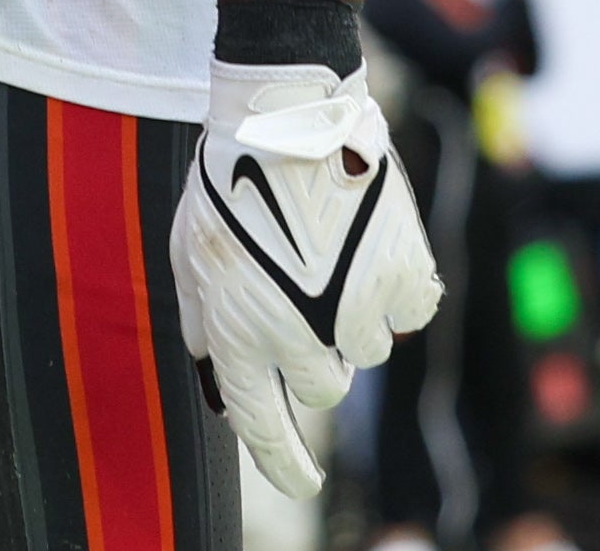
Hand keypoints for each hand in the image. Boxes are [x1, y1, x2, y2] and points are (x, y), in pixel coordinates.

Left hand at [171, 62, 443, 501]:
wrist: (286, 115)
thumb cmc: (228, 178)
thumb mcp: (191, 255)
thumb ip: (203, 325)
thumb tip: (220, 381)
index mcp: (239, 335)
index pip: (263, 429)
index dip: (284, 465)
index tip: (302, 484)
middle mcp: (299, 335)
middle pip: (322, 388)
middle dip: (313, 355)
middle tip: (304, 297)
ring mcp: (356, 310)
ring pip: (367, 353)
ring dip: (351, 319)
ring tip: (331, 254)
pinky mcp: (403, 276)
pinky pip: (407, 315)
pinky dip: (393, 291)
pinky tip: (368, 246)